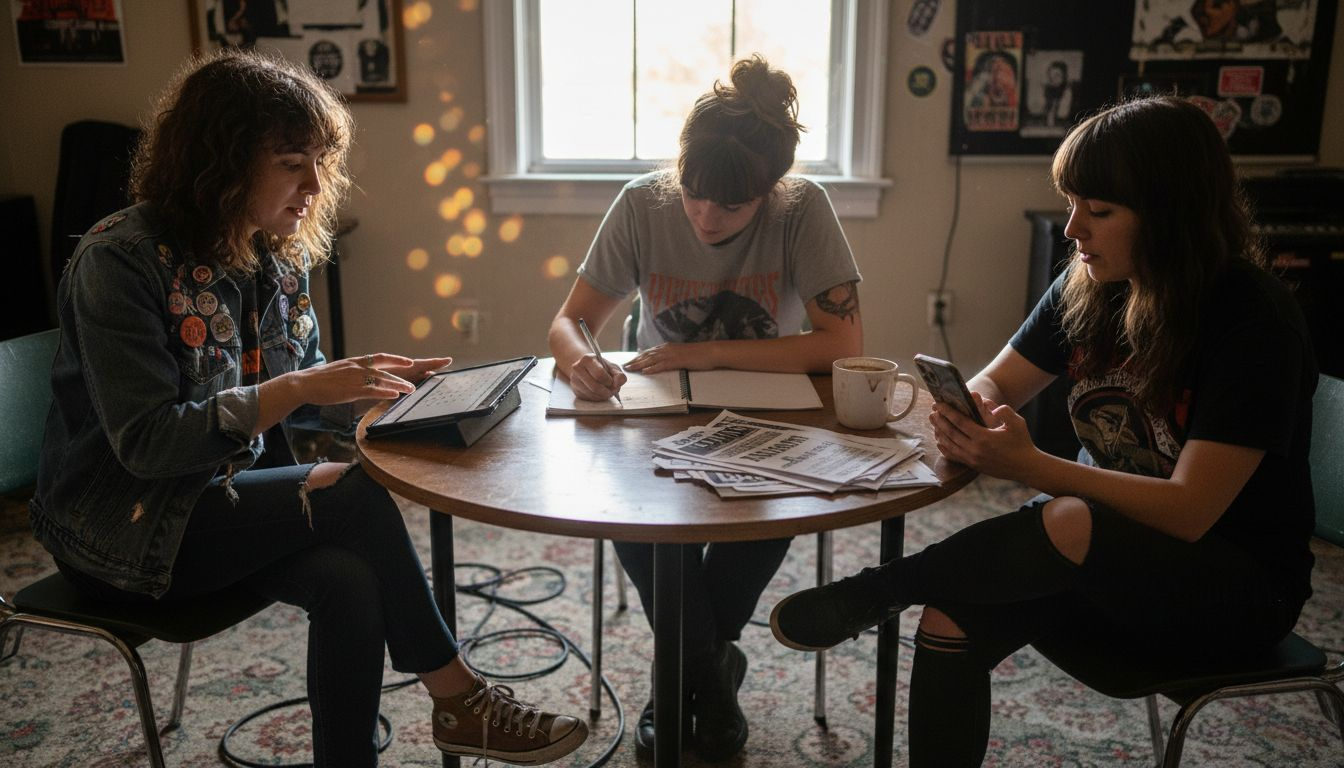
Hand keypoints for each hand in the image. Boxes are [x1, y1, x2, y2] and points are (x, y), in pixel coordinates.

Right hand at [290, 353, 452, 405]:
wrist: (305, 382)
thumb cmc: (323, 380)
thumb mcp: (343, 372)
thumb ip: (357, 373)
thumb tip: (368, 377)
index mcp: (358, 362)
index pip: (383, 357)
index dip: (399, 359)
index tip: (413, 361)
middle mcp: (359, 366)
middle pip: (389, 367)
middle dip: (408, 370)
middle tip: (424, 372)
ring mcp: (356, 377)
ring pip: (383, 379)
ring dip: (399, 384)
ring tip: (413, 389)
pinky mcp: (351, 389)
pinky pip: (372, 390)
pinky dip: (385, 392)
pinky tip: (396, 395)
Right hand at [566, 352, 626, 400]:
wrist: (588, 369)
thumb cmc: (603, 368)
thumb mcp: (613, 368)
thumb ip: (619, 375)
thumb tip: (617, 384)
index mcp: (587, 359)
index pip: (599, 374)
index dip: (608, 381)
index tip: (612, 382)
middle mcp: (577, 368)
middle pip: (594, 387)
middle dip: (606, 392)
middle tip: (612, 391)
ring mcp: (574, 380)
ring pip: (591, 394)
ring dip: (602, 396)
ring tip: (607, 392)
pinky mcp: (575, 390)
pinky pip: (588, 398)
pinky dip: (597, 398)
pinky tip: (600, 393)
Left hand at [624, 342, 705, 373]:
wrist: (710, 352)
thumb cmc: (698, 355)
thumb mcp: (682, 354)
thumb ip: (671, 357)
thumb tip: (662, 362)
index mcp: (668, 347)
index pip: (649, 352)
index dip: (638, 357)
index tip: (630, 362)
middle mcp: (667, 349)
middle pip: (647, 355)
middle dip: (635, 361)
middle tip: (625, 366)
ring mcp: (672, 354)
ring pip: (652, 359)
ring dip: (639, 364)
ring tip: (630, 369)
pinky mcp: (678, 360)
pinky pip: (662, 365)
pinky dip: (653, 368)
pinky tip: (645, 372)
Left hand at [929, 393, 1041, 480]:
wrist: (1026, 467)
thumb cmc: (1022, 442)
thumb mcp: (1017, 423)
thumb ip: (1003, 411)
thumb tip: (986, 403)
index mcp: (984, 438)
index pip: (960, 422)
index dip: (948, 412)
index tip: (939, 404)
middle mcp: (975, 450)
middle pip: (951, 433)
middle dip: (940, 421)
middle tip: (932, 411)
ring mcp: (973, 460)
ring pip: (949, 445)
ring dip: (939, 433)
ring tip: (933, 423)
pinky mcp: (973, 466)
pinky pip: (954, 456)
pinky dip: (944, 448)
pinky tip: (940, 441)